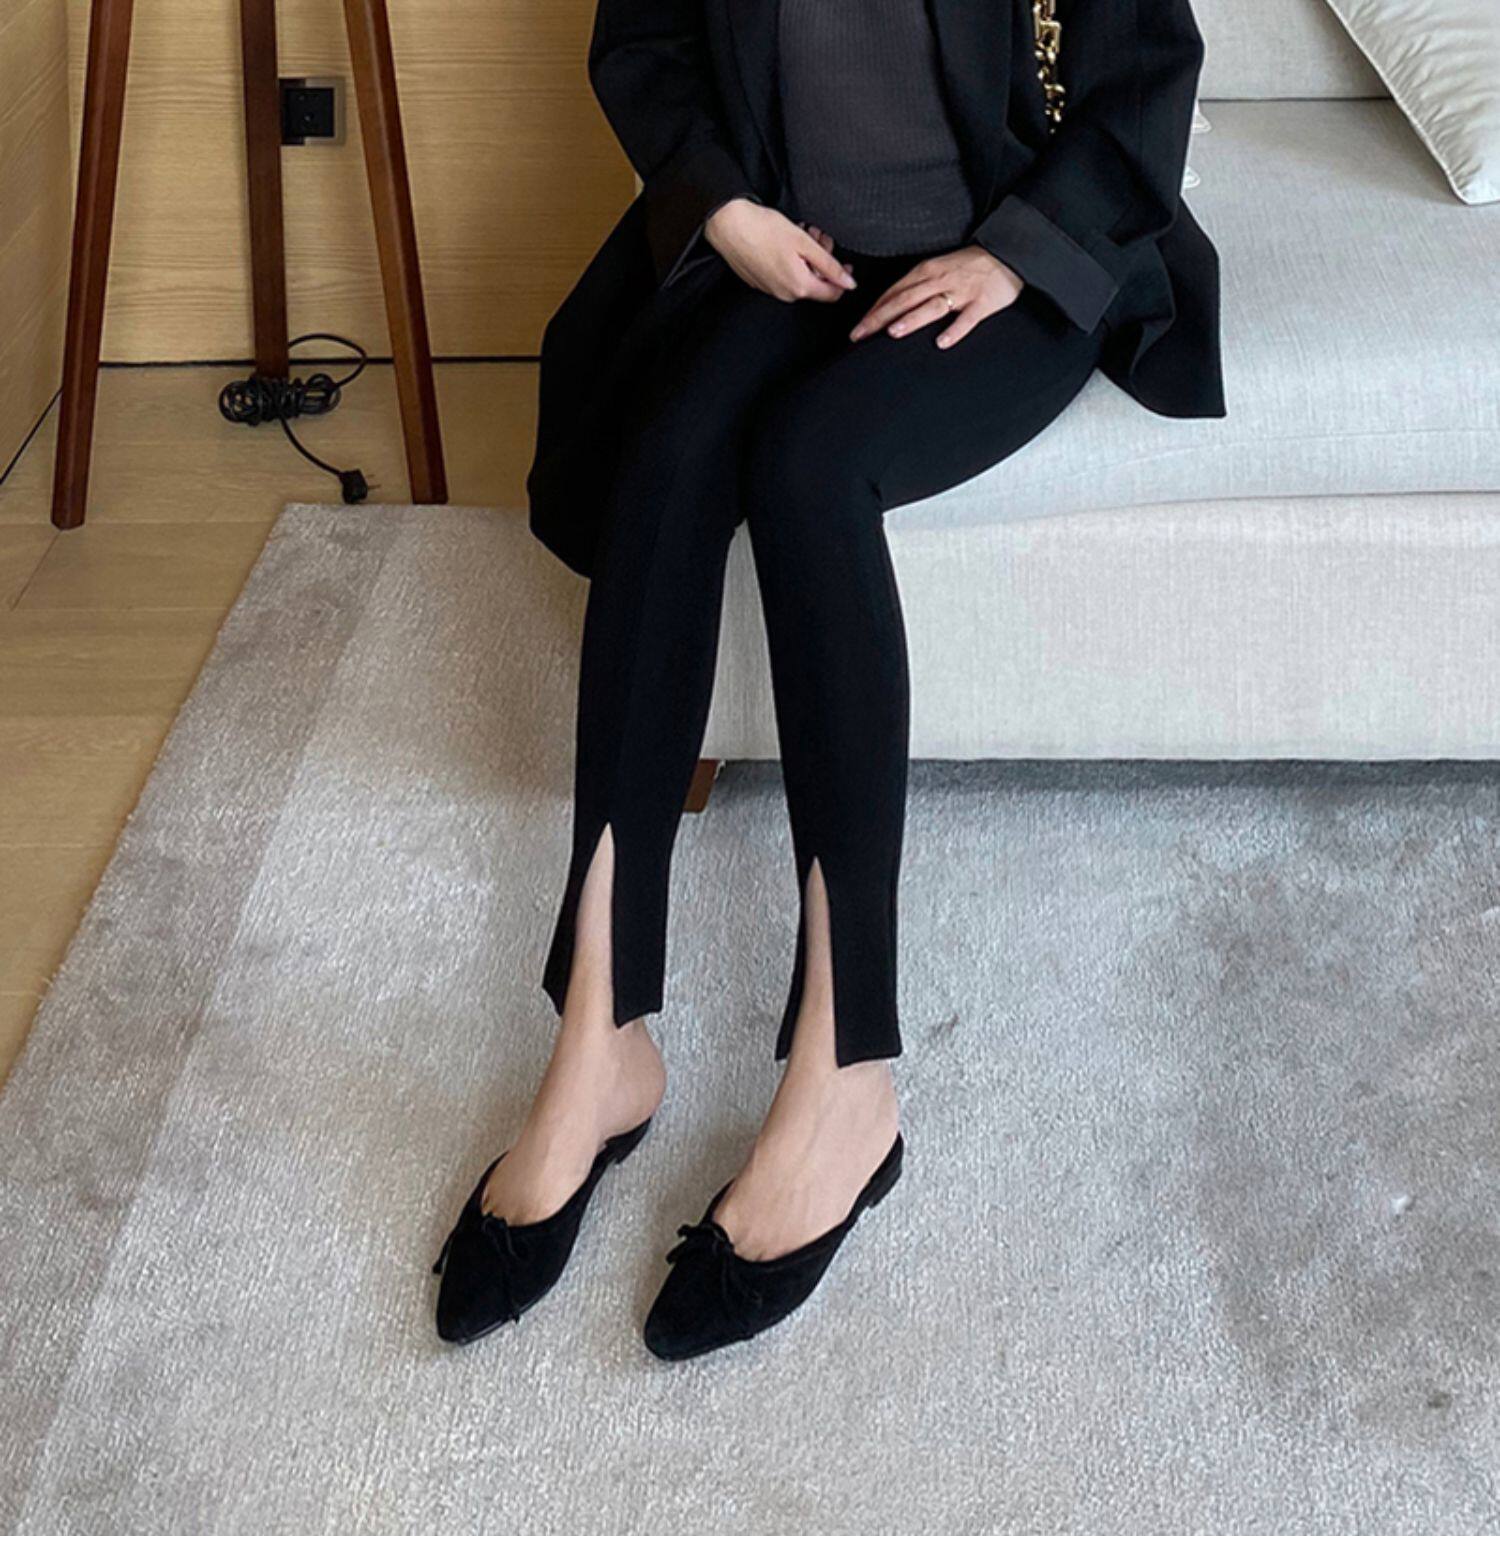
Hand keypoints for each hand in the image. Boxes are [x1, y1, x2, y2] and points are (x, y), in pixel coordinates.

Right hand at [704, 199, 857, 302]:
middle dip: (822, 262)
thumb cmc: (764, 230)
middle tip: (818, 236)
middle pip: (816, 284)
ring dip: (806, 259)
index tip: (845, 262)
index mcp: (800, 287)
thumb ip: (830, 265)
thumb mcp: (805, 243)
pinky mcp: (760, 283)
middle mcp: (786, 295)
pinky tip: (785, 243)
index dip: (843, 278)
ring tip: (801, 233)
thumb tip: (849, 283)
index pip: (832, 294)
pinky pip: (783, 277)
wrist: (728, 226)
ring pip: (800, 279)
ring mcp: (771, 291)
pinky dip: (790, 262)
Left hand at [849, 245, 1023, 348]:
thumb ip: (916, 286)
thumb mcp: (938, 269)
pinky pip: (967, 319)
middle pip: (904, 299)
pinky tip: (942, 342)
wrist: (1007, 253)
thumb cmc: (969, 265)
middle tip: (860, 335)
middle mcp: (939, 280)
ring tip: (892, 332)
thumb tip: (890, 308)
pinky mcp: (982, 302)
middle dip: (879, 317)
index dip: (873, 310)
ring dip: (911, 319)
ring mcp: (961, 291)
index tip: (856, 328)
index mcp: (926, 271)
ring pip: (931, 306)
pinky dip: (954, 330)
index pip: (894, 292)